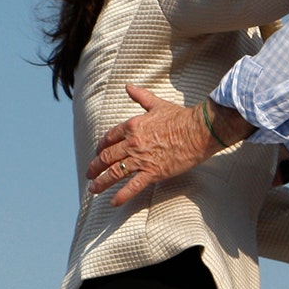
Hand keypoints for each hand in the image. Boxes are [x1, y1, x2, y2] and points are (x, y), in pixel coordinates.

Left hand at [89, 87, 244, 204]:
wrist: (198, 130)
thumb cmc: (181, 117)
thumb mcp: (157, 104)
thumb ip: (141, 97)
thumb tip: (128, 86)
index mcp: (132, 126)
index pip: (109, 138)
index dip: (100, 147)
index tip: (97, 153)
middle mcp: (132, 143)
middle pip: (107, 157)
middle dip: (95, 166)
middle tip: (89, 173)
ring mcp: (141, 159)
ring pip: (114, 173)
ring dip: (101, 182)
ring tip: (93, 189)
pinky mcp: (152, 173)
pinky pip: (132, 187)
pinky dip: (121, 196)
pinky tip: (112, 202)